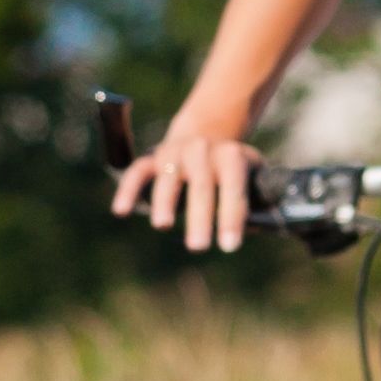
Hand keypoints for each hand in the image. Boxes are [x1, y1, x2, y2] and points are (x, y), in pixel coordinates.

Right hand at [108, 119, 260, 254]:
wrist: (208, 133)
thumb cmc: (234, 169)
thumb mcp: (253, 175)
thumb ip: (256, 199)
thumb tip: (259, 230)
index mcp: (231, 155)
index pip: (233, 188)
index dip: (231, 217)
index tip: (229, 246)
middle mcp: (203, 150)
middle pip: (201, 186)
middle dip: (199, 217)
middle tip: (198, 247)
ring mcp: (175, 152)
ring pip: (168, 179)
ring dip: (165, 202)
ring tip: (163, 225)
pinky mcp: (152, 157)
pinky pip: (137, 173)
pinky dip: (128, 191)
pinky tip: (121, 211)